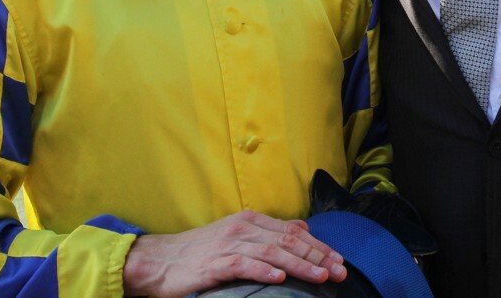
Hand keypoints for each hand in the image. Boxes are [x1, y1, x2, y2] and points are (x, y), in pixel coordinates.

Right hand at [122, 209, 346, 297]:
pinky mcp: (215, 264)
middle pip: (288, 241)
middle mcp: (243, 228)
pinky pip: (244, 266)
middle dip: (318, 256)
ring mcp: (229, 245)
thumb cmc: (199, 252)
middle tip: (340, 270)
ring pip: (273, 253)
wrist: (159, 261)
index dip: (319, 245)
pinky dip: (264, 271)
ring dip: (300, 265)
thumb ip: (269, 233)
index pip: (293, 232)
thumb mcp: (237, 235)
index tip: (339, 259)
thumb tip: (302, 228)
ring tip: (321, 276)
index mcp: (251, 221)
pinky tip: (280, 279)